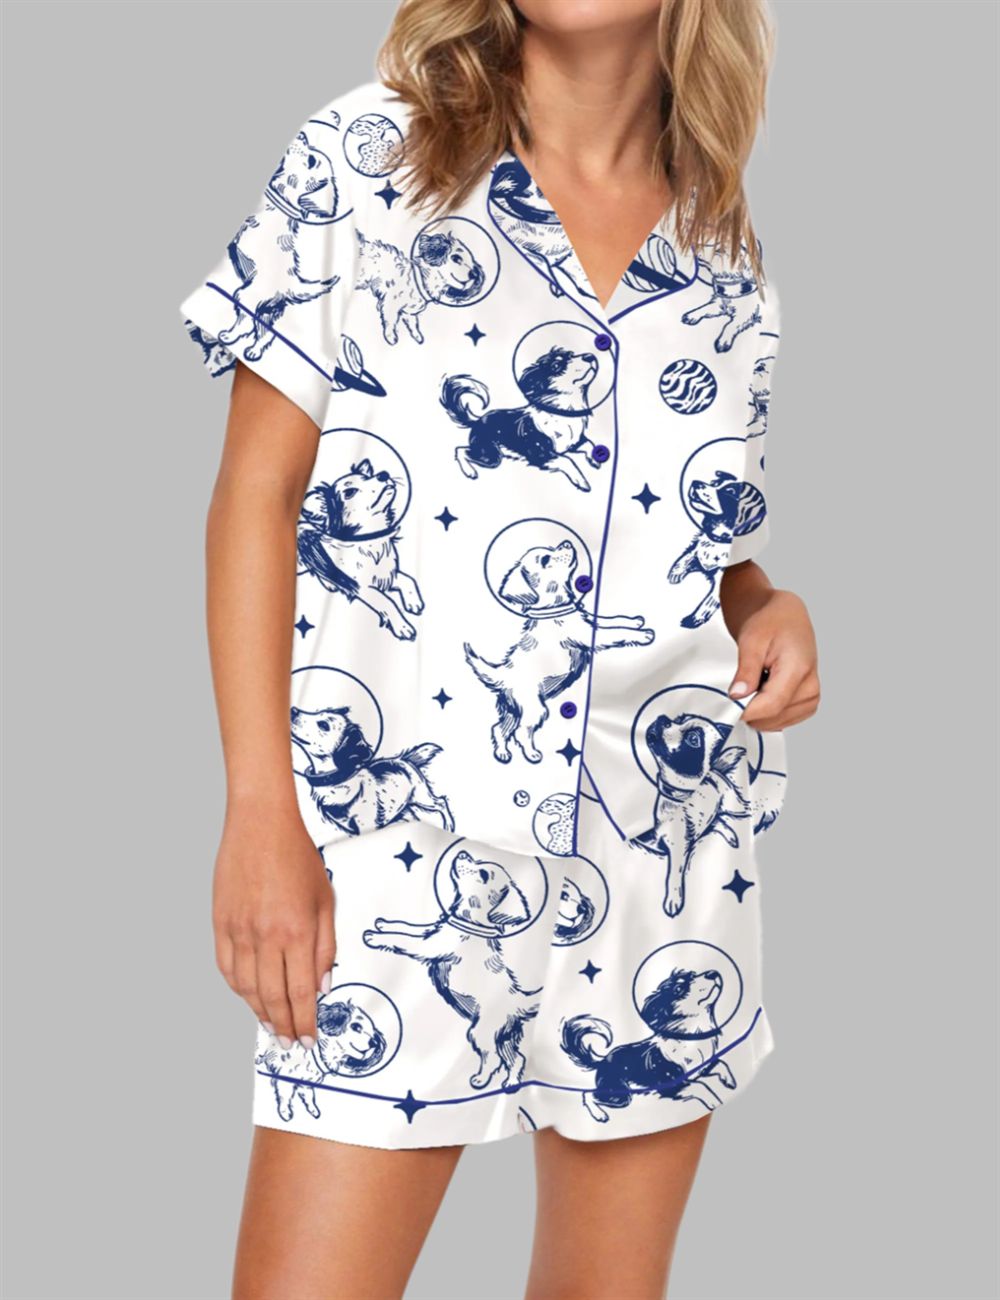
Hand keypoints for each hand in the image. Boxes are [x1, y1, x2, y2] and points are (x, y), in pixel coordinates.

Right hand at [212, 799, 334, 1048]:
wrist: (261, 824)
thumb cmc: (298, 857)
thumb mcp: (325, 899)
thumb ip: (326, 945)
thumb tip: (322, 985)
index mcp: (298, 930)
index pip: (301, 992)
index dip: (304, 1021)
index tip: (308, 1039)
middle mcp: (266, 935)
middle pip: (272, 997)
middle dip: (283, 1026)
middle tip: (289, 1042)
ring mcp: (239, 930)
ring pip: (246, 987)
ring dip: (259, 1012)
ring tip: (271, 1025)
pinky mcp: (220, 922)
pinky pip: (226, 967)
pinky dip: (237, 988)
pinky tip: (248, 996)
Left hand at [728, 589, 819, 729]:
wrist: (785, 617)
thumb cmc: (771, 622)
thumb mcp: (751, 640)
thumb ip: (746, 670)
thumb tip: (737, 696)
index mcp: (799, 668)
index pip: (771, 705)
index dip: (746, 711)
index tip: (728, 707)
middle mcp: (810, 686)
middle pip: (773, 716)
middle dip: (750, 709)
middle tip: (738, 689)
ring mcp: (811, 697)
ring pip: (776, 722)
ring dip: (759, 710)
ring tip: (755, 683)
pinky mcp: (807, 703)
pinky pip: (781, 720)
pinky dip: (767, 712)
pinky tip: (763, 691)